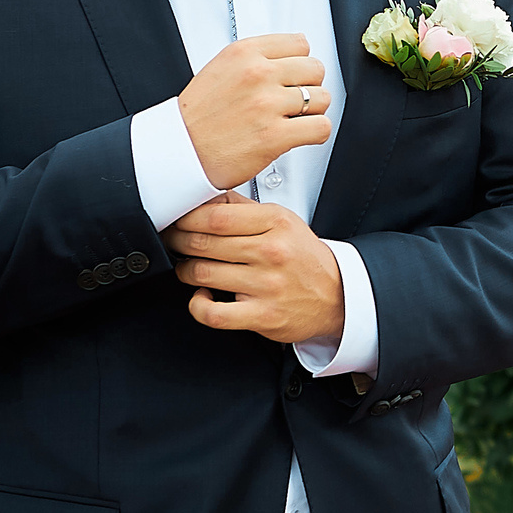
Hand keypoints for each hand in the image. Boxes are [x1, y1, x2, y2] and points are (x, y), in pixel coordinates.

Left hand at [165, 195, 343, 344]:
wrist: (337, 295)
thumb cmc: (304, 258)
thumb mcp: (282, 221)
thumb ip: (243, 208)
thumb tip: (205, 197)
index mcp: (275, 223)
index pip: (216, 215)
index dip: (185, 218)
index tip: (177, 221)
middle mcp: (272, 252)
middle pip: (203, 243)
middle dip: (178, 242)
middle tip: (175, 242)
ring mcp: (267, 285)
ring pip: (202, 274)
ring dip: (186, 271)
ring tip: (190, 268)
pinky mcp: (262, 315)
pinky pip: (212, 313)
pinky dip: (197, 305)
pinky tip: (202, 296)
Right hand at [178, 34, 329, 189]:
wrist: (179, 150)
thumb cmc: (198, 116)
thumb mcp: (221, 69)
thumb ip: (256, 60)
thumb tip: (290, 58)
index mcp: (244, 53)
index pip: (300, 44)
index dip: (299, 63)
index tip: (293, 76)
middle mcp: (257, 74)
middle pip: (315, 69)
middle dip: (308, 86)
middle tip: (293, 101)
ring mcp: (267, 104)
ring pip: (323, 98)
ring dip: (313, 111)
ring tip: (294, 119)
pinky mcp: (275, 135)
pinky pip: (321, 127)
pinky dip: (315, 133)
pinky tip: (299, 134)